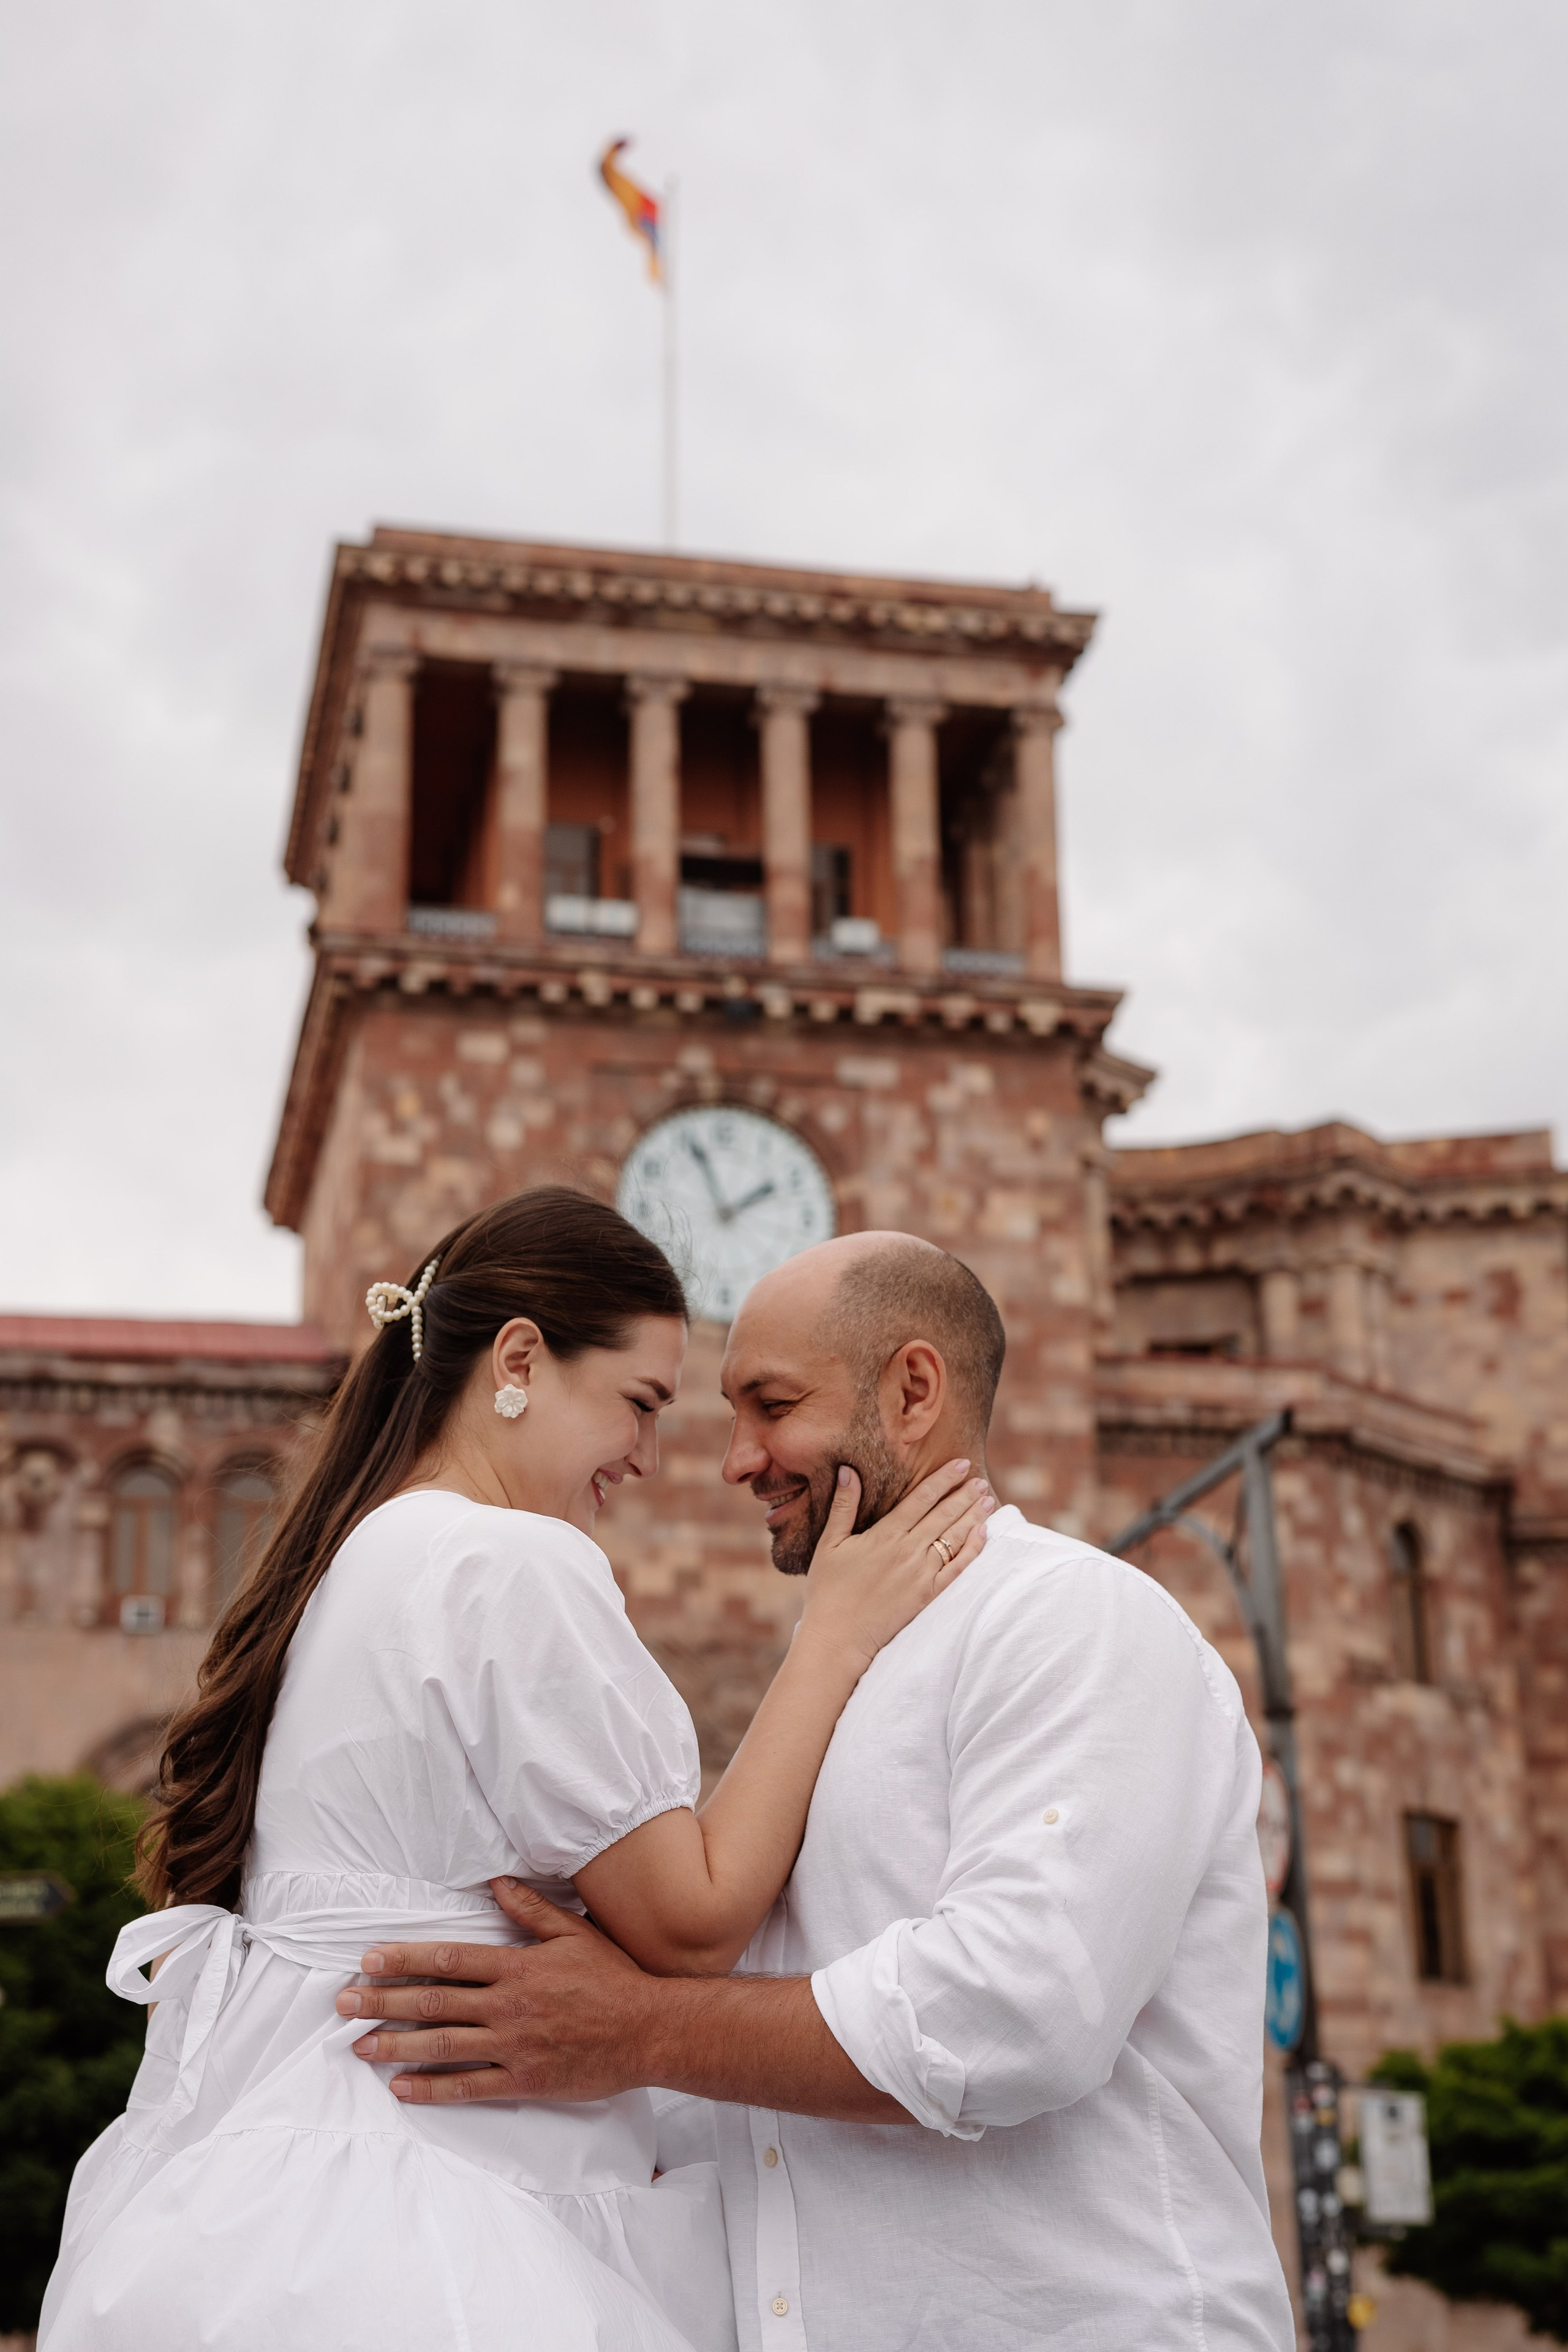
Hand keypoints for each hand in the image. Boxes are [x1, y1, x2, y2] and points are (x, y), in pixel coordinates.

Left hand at [335, 1881, 654, 2104]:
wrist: (649, 2030)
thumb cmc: (612, 1978)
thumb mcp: (574, 1932)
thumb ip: (531, 1910)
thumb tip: (495, 1881)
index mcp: (518, 1966)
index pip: (449, 1958)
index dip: (405, 1959)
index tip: (369, 1960)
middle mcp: (509, 2005)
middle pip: (434, 2001)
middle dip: (384, 2001)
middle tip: (343, 2003)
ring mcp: (514, 2045)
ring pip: (443, 2044)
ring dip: (396, 2044)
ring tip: (359, 2045)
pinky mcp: (524, 2080)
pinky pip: (469, 2086)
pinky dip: (432, 2087)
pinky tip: (402, 2087)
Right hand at [798, 1458, 992, 1675]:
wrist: (838, 1638)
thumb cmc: (828, 1591)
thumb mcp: (829, 1544)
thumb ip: (843, 1506)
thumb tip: (849, 1470)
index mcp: (884, 1535)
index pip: (921, 1499)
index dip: (943, 1479)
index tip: (961, 1465)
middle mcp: (908, 1552)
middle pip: (943, 1515)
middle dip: (964, 1495)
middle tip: (982, 1480)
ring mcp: (921, 1575)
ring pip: (954, 1539)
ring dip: (973, 1517)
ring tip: (988, 1501)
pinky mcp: (928, 1597)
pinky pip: (957, 1570)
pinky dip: (972, 1551)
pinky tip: (983, 1536)